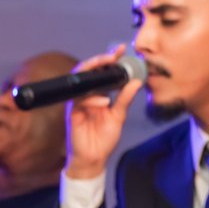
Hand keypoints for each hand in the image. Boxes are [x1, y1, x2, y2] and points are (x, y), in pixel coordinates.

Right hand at [64, 45, 142, 180]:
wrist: (93, 158)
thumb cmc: (103, 138)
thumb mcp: (119, 116)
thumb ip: (125, 99)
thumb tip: (136, 82)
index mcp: (98, 94)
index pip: (101, 73)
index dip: (109, 60)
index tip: (121, 50)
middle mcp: (87, 95)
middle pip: (87, 71)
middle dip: (99, 60)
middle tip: (113, 55)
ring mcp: (78, 103)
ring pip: (80, 81)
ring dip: (94, 73)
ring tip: (109, 68)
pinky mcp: (72, 113)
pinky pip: (80, 101)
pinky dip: (93, 99)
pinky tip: (104, 102)